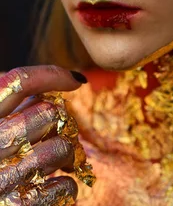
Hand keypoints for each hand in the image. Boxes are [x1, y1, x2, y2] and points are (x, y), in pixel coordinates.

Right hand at [0, 65, 86, 204]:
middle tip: (60, 137)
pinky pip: (64, 185)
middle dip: (62, 124)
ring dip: (68, 155)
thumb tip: (72, 80)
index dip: (51, 75)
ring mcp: (2, 179)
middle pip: (48, 112)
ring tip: (59, 163)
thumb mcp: (0, 128)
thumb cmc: (1, 165)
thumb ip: (18, 109)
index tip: (75, 81)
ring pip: (61, 147)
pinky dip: (66, 186)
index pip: (18, 82)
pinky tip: (51, 188)